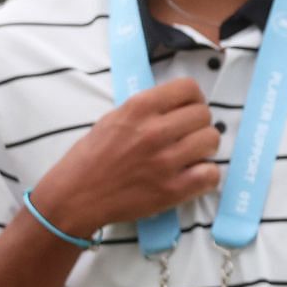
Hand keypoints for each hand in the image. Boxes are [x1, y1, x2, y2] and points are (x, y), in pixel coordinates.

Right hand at [32, 78, 220, 235]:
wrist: (74, 198)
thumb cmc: (91, 158)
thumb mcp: (113, 119)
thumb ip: (146, 110)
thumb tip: (178, 105)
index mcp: (137, 109)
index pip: (188, 88)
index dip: (193, 98)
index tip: (188, 109)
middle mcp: (153, 131)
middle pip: (204, 114)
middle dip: (199, 124)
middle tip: (188, 136)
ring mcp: (165, 161)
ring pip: (212, 140)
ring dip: (205, 148)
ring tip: (191, 155)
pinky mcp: (173, 189)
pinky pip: (212, 173)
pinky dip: (206, 175)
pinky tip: (193, 175)